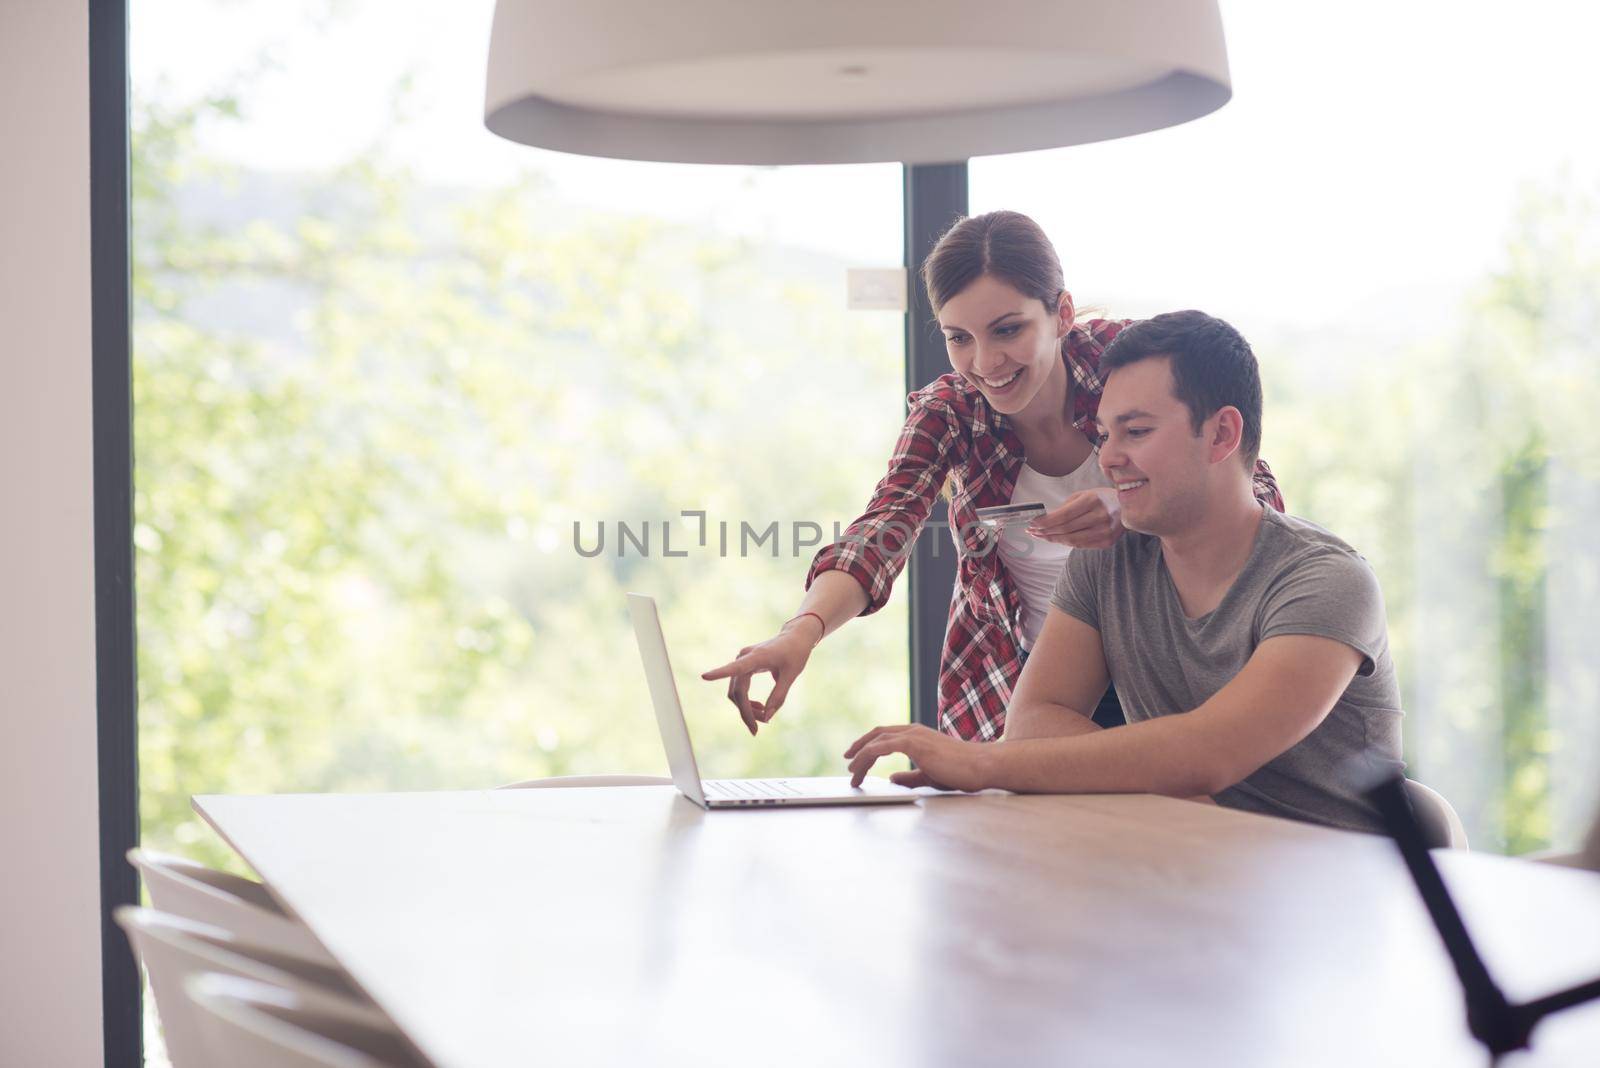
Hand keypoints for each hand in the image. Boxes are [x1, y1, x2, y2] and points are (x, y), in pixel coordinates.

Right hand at [701, 618, 821, 735]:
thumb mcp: (791, 675)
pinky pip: (739, 688)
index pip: (735, 667)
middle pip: (738, 691)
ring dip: (746, 708)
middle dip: (746, 712)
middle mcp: (744, 657)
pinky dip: (746, 701)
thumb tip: (767, 717)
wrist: (794, 637)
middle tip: (756, 730)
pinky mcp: (743, 665)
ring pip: (736, 692)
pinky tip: (760, 708)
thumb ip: (779, 696)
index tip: (704, 676)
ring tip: (763, 718)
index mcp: (757, 657)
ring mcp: (742, 661)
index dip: (719, 673)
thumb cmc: (795, 653)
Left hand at [843, 724, 993, 790]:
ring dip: (860, 757)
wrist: (981, 766)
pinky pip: (882, 746)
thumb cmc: (960, 771)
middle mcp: (913, 731)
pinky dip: (867, 756)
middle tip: (847, 761)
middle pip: (877, 734)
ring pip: (876, 741)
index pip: (885, 736)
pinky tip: (860, 768)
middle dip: (859, 747)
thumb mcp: (929, 775)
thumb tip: (892, 778)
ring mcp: (914, 735)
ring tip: (852, 774)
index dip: (868, 745)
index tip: (855, 758)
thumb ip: (910, 776)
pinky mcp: (915, 743)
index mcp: (917, 736)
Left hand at [1025, 487, 1123, 548]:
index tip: (1032, 523)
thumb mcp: (1083, 494)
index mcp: (1092, 500)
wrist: (1128, 507)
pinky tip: (1056, 539)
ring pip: (1072, 541)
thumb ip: (1065, 507)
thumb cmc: (1101, 499)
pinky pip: (1081, 546)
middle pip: (1065, 529)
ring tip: (1041, 536)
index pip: (1063, 515)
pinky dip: (1066, 543)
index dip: (1045, 522)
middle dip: (1045, 531)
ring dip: (1053, 539)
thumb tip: (1044, 520)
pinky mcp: (1107, 542)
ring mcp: (1105, 531)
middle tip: (1032, 531)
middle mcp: (1100, 516)